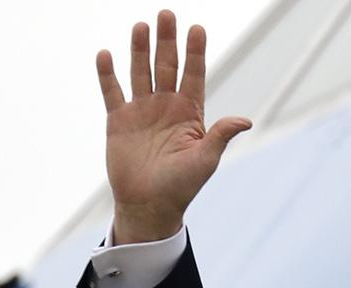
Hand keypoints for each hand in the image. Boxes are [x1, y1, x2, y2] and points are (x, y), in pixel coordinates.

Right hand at [96, 10, 251, 243]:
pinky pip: (112, 92)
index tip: (197, 28)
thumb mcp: (205, 161)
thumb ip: (220, 136)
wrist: (149, 205)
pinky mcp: (118, 121)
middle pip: (167, 66)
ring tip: (141, 26)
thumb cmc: (181, 186)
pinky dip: (108, 74)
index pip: (194, 75)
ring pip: (140, 72)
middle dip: (167, 41)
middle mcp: (166, 106)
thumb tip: (245, 121)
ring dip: (140, 49)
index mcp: (189, 113)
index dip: (195, 52)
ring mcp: (141, 111)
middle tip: (167, 13)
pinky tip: (106, 54)